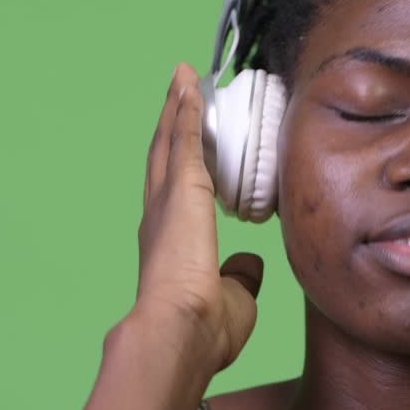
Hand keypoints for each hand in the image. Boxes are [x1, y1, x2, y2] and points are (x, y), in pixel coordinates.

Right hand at [134, 62, 263, 371]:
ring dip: (177, 107)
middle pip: (165, 157)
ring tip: (183, 78)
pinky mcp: (183, 188)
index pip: (174, 196)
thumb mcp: (233, 299)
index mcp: (169, 245)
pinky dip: (187, 109)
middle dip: (172, 124)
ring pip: (171, 140)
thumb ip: (240, 276)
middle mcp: (160, 216)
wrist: (182, 331)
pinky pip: (187, 137)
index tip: (184, 147)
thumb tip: (250, 262)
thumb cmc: (204, 331)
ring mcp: (167, 200)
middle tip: (177, 93)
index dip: (178, 168)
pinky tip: (191, 85)